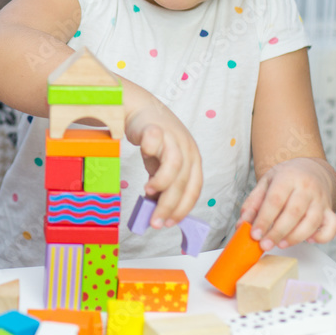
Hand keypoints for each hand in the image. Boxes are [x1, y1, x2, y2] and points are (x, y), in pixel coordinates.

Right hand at [125, 100, 202, 228]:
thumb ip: (164, 184)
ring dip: (162, 183)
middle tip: (156, 221)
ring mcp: (173, 138)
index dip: (183, 209)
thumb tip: (156, 209)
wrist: (142, 110)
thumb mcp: (162, 165)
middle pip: (183, 182)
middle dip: (169, 206)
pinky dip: (150, 154)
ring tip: (148, 193)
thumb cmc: (154, 141)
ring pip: (174, 166)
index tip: (170, 224)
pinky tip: (142, 161)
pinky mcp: (156, 128)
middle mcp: (188, 150)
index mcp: (193, 161)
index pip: (194, 190)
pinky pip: (154, 143)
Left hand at [239, 157, 335, 250]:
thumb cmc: (285, 178)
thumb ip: (253, 203)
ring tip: (281, 244)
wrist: (311, 169)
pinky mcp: (330, 210)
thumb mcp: (265, 183)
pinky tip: (308, 240)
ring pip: (312, 222)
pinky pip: (332, 226)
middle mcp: (307, 187)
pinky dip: (322, 237)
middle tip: (265, 244)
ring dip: (295, 237)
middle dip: (278, 232)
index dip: (264, 219)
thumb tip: (242, 224)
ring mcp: (321, 199)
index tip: (255, 234)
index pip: (275, 200)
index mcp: (287, 177)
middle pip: (294, 213)